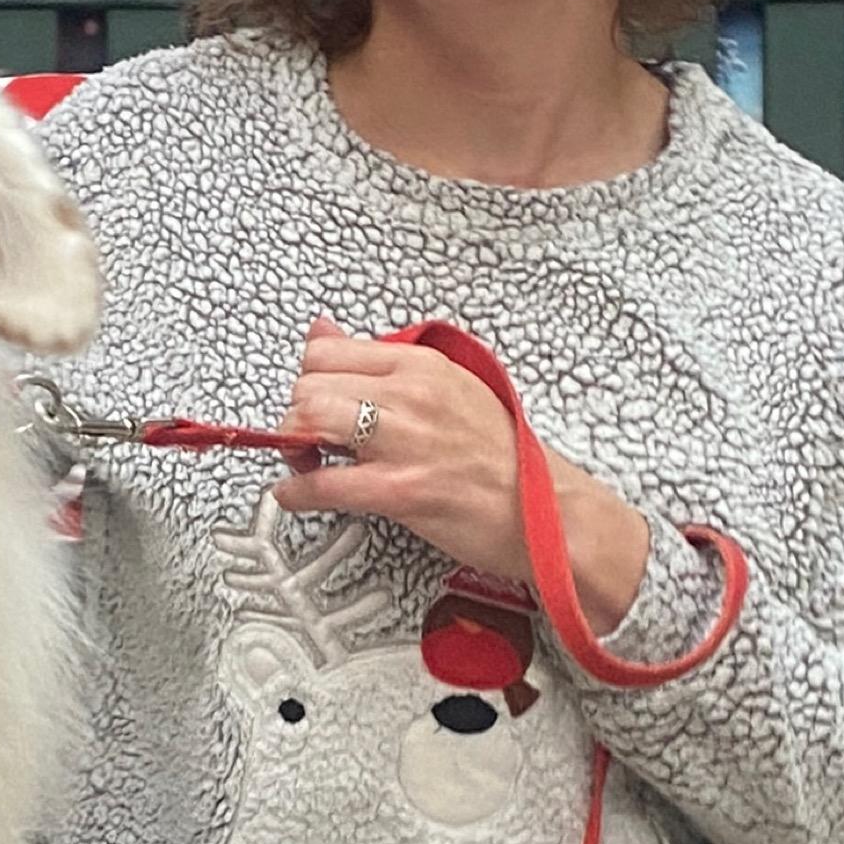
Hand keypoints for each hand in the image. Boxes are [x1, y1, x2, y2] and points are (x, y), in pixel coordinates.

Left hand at [270, 318, 651, 633]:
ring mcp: (406, 441)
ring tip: (306, 462)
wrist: (551, 513)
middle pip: (309, 384)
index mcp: (422, 365)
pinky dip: (296, 493)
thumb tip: (322, 330)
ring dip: (293, 445)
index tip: (317, 401)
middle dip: (296, 413)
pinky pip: (323, 485)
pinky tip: (297, 496)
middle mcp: (412, 394)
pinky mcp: (402, 490)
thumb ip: (382, 362)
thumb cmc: (502, 458)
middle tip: (309, 438)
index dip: (309, 379)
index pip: (326, 350)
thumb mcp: (448, 388)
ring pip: (309, 420)